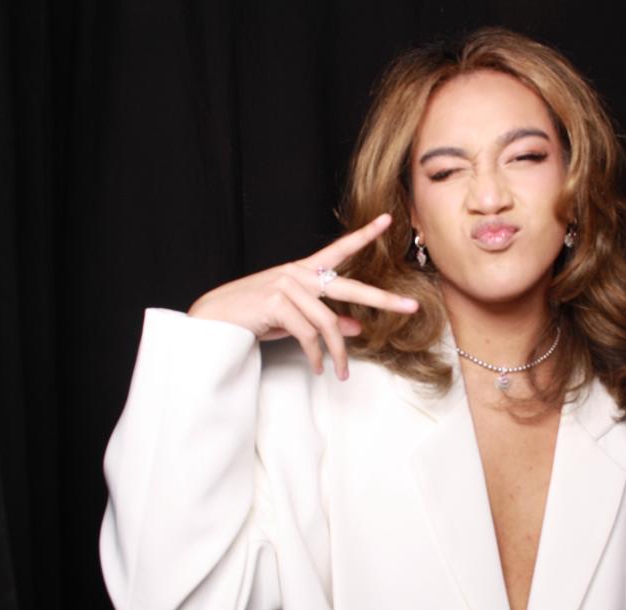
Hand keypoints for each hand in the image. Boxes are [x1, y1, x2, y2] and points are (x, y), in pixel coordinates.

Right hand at [187, 214, 417, 379]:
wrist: (214, 320)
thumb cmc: (254, 317)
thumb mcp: (295, 318)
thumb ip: (325, 319)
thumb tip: (357, 327)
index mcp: (302, 271)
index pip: (339, 249)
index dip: (363, 235)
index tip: (386, 220)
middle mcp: (298, 274)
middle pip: (350, 286)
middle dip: (383, 299)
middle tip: (411, 306)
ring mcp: (287, 286)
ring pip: (328, 323)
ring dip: (338, 353)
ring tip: (340, 372)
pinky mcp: (277, 304)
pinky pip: (309, 335)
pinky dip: (317, 356)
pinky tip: (319, 368)